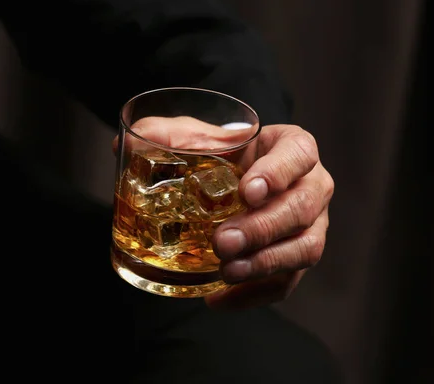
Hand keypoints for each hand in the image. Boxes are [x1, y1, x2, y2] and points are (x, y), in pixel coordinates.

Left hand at [114, 117, 333, 309]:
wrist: (234, 178)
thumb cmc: (222, 154)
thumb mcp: (196, 137)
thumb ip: (166, 136)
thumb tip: (122, 145)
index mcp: (291, 146)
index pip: (299, 153)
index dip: (279, 172)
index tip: (248, 191)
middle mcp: (310, 184)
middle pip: (303, 206)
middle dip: (263, 227)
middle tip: (223, 242)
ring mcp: (310, 223)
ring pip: (305, 247)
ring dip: (265, 264)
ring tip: (227, 272)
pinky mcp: (297, 255)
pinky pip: (287, 281)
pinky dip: (254, 294)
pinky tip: (220, 298)